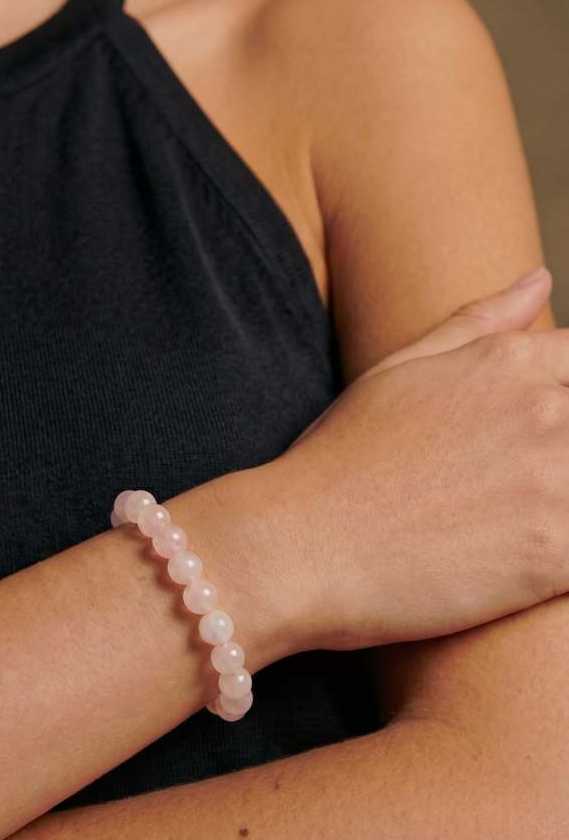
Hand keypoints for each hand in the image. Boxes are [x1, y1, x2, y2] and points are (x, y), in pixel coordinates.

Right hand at [266, 267, 568, 650]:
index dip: (562, 399)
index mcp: (510, 362)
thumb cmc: (335, 462)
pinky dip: (565, 551)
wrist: (296, 549)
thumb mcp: (398, 372)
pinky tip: (523, 561)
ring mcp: (554, 481)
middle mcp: (545, 410)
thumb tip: (540, 278)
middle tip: (508, 488)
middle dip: (559, 455)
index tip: (529, 443)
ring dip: (562, 499)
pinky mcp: (555, 554)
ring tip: (504, 519)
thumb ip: (478, 323)